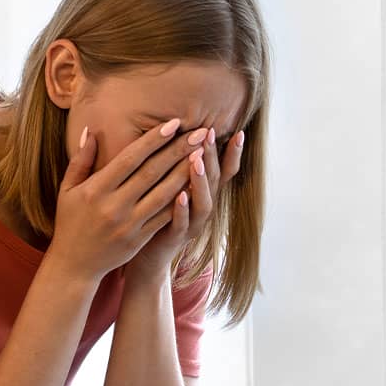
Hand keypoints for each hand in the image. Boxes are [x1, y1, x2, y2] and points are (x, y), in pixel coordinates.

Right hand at [46, 119, 207, 284]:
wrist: (74, 265)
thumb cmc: (70, 222)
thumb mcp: (67, 190)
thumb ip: (80, 160)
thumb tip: (91, 130)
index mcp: (96, 189)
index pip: (130, 159)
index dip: (153, 140)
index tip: (173, 124)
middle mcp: (114, 205)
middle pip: (152, 172)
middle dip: (178, 150)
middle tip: (200, 132)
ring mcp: (129, 224)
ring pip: (163, 194)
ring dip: (186, 172)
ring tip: (203, 154)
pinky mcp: (139, 239)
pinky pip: (164, 216)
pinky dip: (181, 200)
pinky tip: (196, 185)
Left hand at [124, 127, 245, 285]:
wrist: (147, 255)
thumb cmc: (157, 212)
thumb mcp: (172, 186)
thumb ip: (179, 164)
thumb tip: (181, 130)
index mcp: (204, 194)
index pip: (224, 171)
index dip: (233, 154)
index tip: (239, 132)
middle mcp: (204, 209)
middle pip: (214, 181)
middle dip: (212, 157)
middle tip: (208, 133)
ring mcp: (192, 225)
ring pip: (204, 204)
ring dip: (200, 181)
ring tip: (196, 160)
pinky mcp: (174, 239)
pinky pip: (182, 224)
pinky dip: (182, 210)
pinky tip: (179, 195)